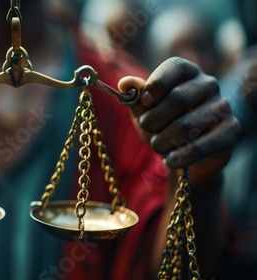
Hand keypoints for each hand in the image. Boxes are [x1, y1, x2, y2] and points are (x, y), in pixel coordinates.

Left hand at [118, 57, 240, 185]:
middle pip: (178, 98)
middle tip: (147, 128)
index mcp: (187, 72)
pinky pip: (204, 145)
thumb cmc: (160, 126)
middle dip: (154, 119)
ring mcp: (223, 107)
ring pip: (187, 124)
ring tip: (157, 146)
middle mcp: (208, 84)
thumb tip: (124, 83)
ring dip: (164, 140)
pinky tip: (170, 160)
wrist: (180, 156)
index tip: (144, 102)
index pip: (174, 67)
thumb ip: (136, 97)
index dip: (156, 84)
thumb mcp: (144, 111)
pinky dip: (182, 155)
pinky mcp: (231, 131)